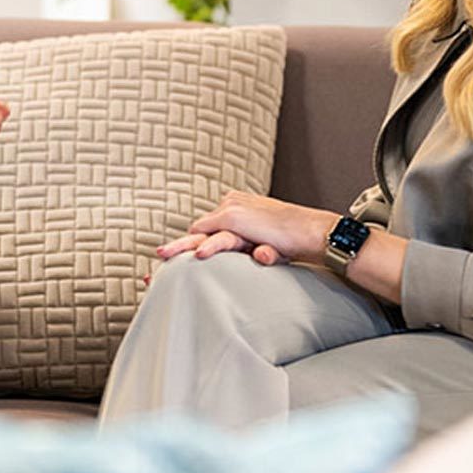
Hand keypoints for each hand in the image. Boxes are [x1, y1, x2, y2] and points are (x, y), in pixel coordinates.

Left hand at [154, 191, 334, 267]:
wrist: (313, 232)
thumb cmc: (290, 242)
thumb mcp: (260, 245)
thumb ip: (244, 248)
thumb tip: (232, 257)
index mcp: (233, 212)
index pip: (205, 232)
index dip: (189, 248)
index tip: (172, 263)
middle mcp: (230, 209)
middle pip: (198, 231)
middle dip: (178, 247)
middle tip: (158, 256)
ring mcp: (236, 213)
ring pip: (203, 233)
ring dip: (184, 246)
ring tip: (165, 255)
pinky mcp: (243, 220)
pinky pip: (221, 235)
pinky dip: (211, 245)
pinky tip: (200, 254)